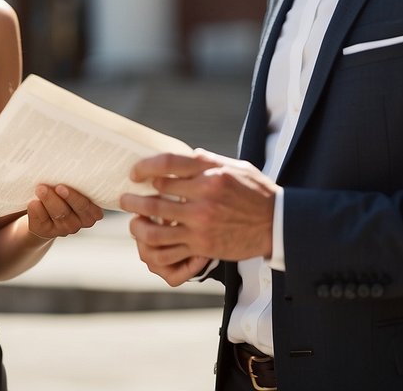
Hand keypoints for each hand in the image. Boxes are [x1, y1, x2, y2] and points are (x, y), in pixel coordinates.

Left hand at [26, 184, 103, 239]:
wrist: (42, 210)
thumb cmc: (60, 191)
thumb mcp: (71, 187)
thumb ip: (74, 182)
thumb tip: (67, 164)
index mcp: (92, 211)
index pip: (88, 205)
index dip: (75, 196)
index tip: (62, 186)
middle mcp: (80, 222)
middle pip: (76, 208)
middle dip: (67, 196)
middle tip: (56, 186)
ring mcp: (64, 229)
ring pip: (59, 214)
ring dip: (49, 200)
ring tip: (40, 189)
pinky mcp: (47, 232)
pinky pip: (42, 221)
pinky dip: (37, 210)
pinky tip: (33, 202)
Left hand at [119, 148, 277, 263]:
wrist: (277, 224)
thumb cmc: (256, 193)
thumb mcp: (236, 167)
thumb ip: (207, 161)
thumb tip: (184, 155)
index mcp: (210, 173)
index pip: (166, 164)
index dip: (143, 167)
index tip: (135, 173)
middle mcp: (204, 198)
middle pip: (154, 197)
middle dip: (133, 199)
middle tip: (125, 198)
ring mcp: (201, 224)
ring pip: (155, 228)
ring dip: (138, 224)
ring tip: (133, 221)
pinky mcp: (203, 246)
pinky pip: (169, 248)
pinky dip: (154, 244)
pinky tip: (150, 239)